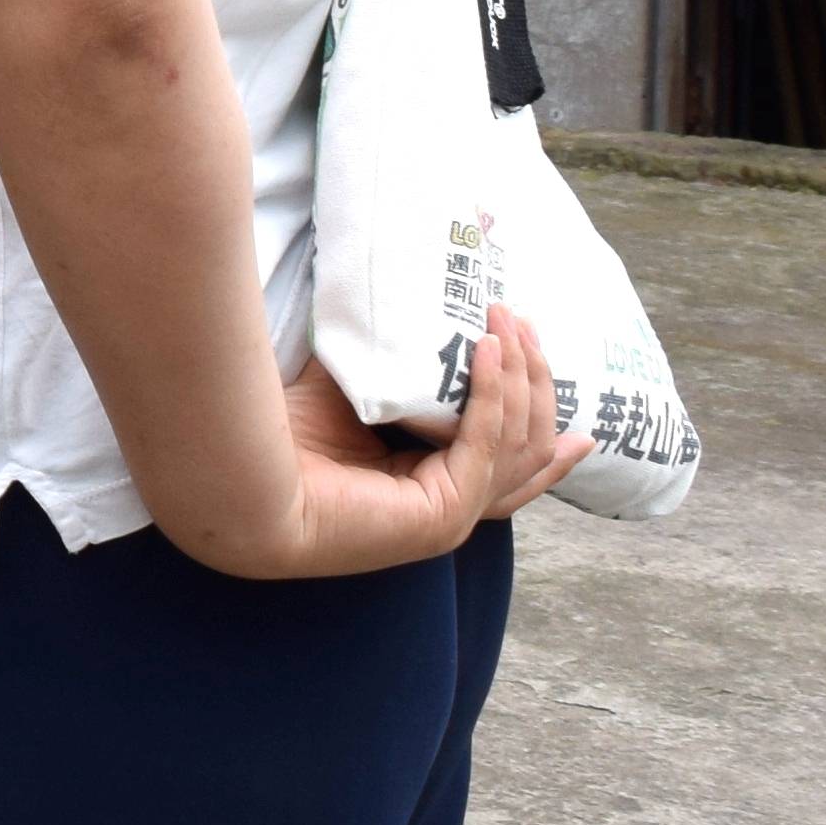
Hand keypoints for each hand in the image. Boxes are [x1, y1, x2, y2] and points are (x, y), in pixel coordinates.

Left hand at [252, 302, 587, 575]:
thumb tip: (398, 307)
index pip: (512, 471)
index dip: (549, 443)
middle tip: (528, 329)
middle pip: (528, 451)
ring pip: (520, 445)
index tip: (584, 422)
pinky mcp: (442, 513)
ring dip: (522, 378)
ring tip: (508, 322)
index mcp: (433, 492)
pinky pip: (487, 442)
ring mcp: (452, 517)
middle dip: (539, 387)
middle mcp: (450, 510)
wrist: (241, 482)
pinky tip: (488, 350)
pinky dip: (494, 393)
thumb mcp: (351, 392)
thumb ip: (387, 367)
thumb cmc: (281, 439)